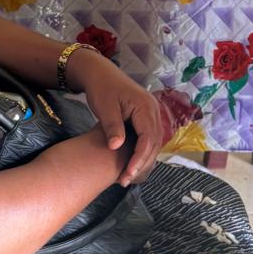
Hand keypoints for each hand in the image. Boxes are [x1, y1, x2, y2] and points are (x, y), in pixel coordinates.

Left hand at [70, 50, 163, 185]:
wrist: (99, 73)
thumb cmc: (101, 88)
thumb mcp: (105, 107)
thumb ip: (112, 127)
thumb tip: (116, 147)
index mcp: (145, 106)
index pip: (148, 139)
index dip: (138, 159)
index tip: (127, 174)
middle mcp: (153, 110)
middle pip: (154, 144)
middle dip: (141, 164)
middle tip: (125, 180)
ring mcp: (151, 113)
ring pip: (153, 143)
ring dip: (142, 161)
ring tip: (127, 177)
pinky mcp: (146, 117)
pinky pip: (149, 139)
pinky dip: (142, 153)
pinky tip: (131, 165)